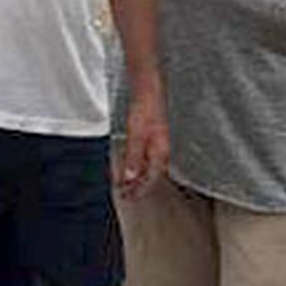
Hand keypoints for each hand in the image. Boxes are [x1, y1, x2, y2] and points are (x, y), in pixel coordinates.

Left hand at [118, 84, 168, 199]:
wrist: (150, 88)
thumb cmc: (146, 106)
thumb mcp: (136, 133)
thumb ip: (134, 156)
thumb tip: (130, 177)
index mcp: (160, 151)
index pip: (151, 179)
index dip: (139, 190)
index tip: (128, 198)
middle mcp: (161, 150)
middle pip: (150, 176)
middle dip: (137, 187)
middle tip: (125, 196)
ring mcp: (158, 144)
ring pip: (148, 168)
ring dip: (136, 178)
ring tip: (125, 186)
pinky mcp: (153, 138)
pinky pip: (145, 159)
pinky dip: (136, 167)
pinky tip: (130, 168)